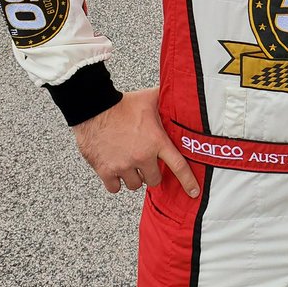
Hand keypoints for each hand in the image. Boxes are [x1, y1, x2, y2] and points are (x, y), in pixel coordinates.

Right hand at [73, 87, 199, 197]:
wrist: (94, 108)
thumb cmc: (122, 103)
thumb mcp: (150, 99)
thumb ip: (166, 101)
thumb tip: (180, 94)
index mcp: (156, 141)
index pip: (178, 166)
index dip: (188, 181)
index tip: (194, 192)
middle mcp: (142, 156)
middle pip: (154, 180)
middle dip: (152, 173)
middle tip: (146, 163)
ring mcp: (123, 165)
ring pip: (135, 185)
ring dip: (134, 178)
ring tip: (130, 164)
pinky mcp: (105, 170)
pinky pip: (115, 188)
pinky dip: (116, 182)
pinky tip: (116, 170)